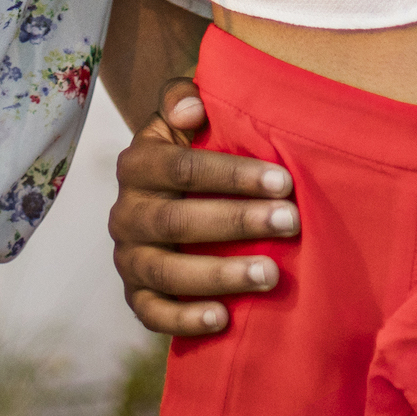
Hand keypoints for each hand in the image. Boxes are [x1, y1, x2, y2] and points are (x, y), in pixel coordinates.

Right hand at [109, 79, 297, 336]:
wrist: (168, 193)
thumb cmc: (194, 148)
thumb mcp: (185, 113)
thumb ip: (183, 96)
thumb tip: (192, 108)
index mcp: (137, 164)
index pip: (182, 168)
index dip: (233, 175)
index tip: (283, 180)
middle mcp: (125, 212)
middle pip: (176, 221)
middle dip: (237, 222)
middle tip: (291, 222)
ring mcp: (127, 257)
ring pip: (165, 272)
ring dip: (219, 275)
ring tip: (271, 274)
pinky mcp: (135, 295)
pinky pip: (152, 313)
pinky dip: (184, 319)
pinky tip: (224, 318)